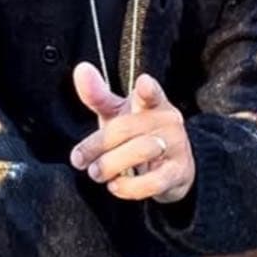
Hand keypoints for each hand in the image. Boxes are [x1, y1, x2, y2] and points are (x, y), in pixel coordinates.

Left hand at [70, 62, 194, 203]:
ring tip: (96, 173)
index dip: (147, 89)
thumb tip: (81, 69)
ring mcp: (175, 146)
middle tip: (79, 160)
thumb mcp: (118, 113)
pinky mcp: (177, 173)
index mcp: (152, 103)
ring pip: (140, 152)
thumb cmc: (139, 134)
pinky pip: (152, 182)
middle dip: (97, 145)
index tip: (144, 83)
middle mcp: (167, 121)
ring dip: (111, 165)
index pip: (151, 93)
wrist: (173, 168)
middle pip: (126, 128)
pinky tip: (115, 186)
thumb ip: (98, 95)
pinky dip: (129, 187)